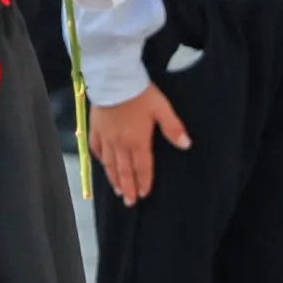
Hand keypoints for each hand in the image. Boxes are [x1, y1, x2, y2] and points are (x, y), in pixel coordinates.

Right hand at [90, 83, 191, 205]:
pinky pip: (96, 148)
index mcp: (138, 140)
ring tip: (118, 191)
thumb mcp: (161, 108)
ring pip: (110, 163)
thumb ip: (173, 128)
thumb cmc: (140, 93)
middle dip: (128, 188)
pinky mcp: (95, 128)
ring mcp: (106, 136)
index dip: (144, 181)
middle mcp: (120, 143)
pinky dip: (100, 159)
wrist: (114, 79)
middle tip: (130, 203)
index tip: (144, 194)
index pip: (142, 166)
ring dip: (114, 179)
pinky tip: (103, 165)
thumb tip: (186, 144)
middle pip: (124, 170)